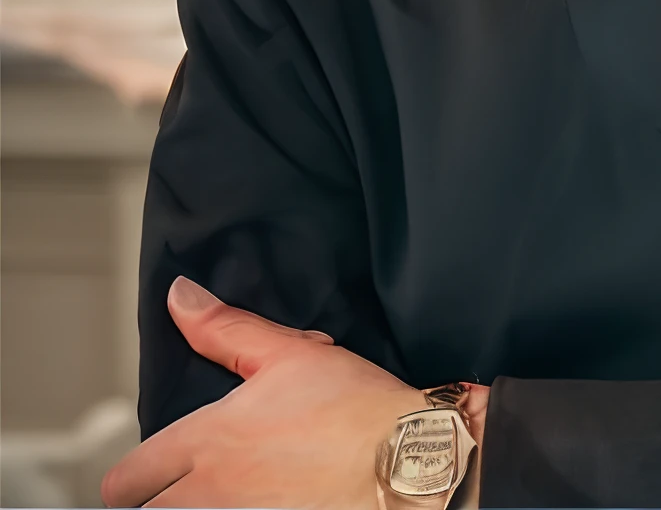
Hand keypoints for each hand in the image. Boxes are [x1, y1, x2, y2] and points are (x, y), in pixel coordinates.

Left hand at [100, 278, 489, 507]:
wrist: (407, 462)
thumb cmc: (354, 409)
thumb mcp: (289, 352)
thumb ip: (224, 328)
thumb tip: (180, 298)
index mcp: (208, 443)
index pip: (127, 479)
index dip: (131, 476)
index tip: (144, 472)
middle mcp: (212, 495)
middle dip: (155, 499)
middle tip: (178, 487)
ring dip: (195, 505)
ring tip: (230, 491)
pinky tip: (268, 499)